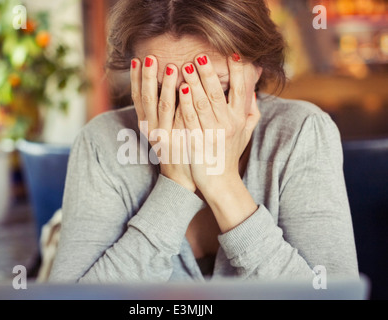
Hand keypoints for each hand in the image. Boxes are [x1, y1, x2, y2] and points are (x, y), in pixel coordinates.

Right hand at [130, 56, 195, 191]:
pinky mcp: (178, 141)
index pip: (138, 98)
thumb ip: (161, 112)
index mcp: (146, 125)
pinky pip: (179, 118)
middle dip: (148, 77)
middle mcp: (152, 129)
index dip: (135, 79)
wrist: (181, 178)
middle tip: (151, 57)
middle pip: (147, 99)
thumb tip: (165, 87)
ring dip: (166, 86)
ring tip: (171, 67)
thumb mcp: (162, 131)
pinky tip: (186, 88)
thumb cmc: (174, 151)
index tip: (136, 60)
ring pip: (163, 107)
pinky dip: (182, 103)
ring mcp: (165, 136)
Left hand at [179, 54, 260, 197]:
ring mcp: (212, 134)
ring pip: (202, 104)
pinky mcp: (197, 142)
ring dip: (194, 84)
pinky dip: (185, 103)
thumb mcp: (245, 133)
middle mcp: (228, 125)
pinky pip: (190, 119)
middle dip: (209, 73)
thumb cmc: (230, 153)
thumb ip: (251, 112)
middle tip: (200, 56)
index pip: (240, 90)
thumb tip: (253, 91)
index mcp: (239, 119)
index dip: (237, 71)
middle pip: (217, 95)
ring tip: (185, 67)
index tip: (232, 54)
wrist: (219, 181)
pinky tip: (180, 90)